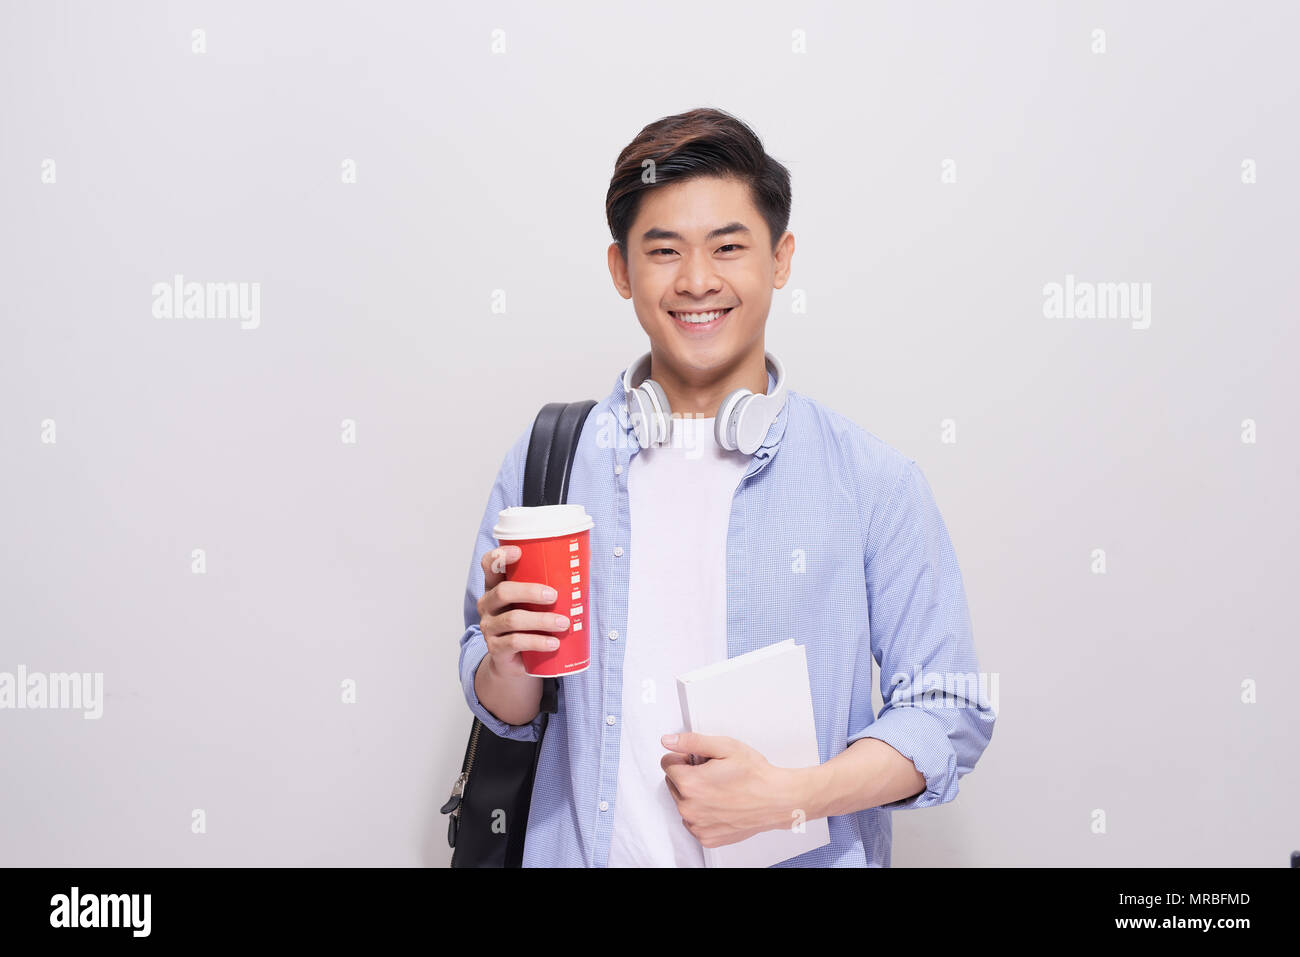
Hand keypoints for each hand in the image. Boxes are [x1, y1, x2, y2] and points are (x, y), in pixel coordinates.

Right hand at [476, 545, 569, 678]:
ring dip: (542, 620)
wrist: (514, 662)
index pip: (489, 565)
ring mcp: (489, 627)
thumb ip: (549, 581)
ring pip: (513, 619)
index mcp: (496, 586)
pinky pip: (516, 642)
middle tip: (554, 596)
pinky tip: (554, 643)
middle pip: (503, 591)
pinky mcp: (496, 648)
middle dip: (530, 591)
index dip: (500, 556)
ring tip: (564, 623)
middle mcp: (488, 604)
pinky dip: (538, 642)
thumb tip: (585, 557)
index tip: (519, 551)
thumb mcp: (533, 602)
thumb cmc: (528, 623)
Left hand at [659, 732, 807, 848]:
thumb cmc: (755, 775)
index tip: (701, 760)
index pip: (667, 763)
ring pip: (683, 802)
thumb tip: (667, 741)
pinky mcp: (706, 837)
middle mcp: (689, 808)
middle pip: (673, 783)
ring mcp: (697, 825)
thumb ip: (691, 742)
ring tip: (720, 789)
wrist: (776, 800)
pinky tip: (721, 805)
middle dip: (689, 775)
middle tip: (714, 773)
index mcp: (690, 784)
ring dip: (695, 795)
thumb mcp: (724, 747)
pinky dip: (703, 813)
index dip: (684, 757)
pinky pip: (694, 821)